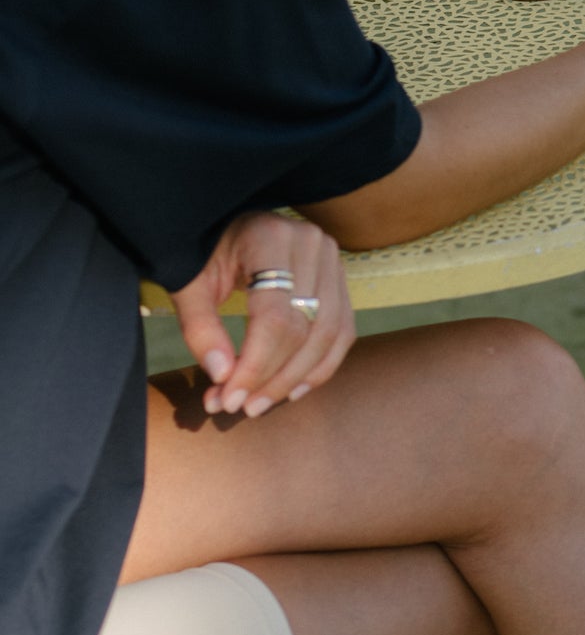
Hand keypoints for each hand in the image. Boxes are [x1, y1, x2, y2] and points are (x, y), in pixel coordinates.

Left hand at [169, 210, 355, 419]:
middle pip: (304, 328)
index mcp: (270, 238)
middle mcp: (311, 243)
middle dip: (273, 377)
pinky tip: (293, 389)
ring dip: (296, 378)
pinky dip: (321, 365)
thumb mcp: (191, 285)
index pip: (274, 317)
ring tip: (261, 403)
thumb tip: (223, 377)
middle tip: (241, 407)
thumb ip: (201, 329)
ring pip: (328, 334)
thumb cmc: (206, 254)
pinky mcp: (339, 276)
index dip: (254, 365)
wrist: (230, 227)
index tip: (228, 399)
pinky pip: (342, 329)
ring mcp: (331, 258)